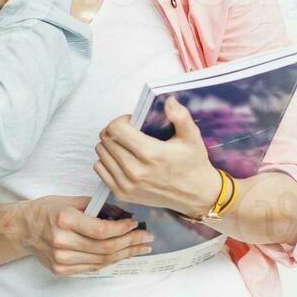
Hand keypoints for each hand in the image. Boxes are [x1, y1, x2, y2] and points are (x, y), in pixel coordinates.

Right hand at [14, 195, 152, 275]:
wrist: (22, 228)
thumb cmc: (47, 211)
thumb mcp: (70, 201)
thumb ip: (97, 207)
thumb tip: (124, 214)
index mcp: (64, 220)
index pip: (102, 230)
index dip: (123, 229)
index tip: (135, 224)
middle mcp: (62, 242)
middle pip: (106, 247)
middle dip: (131, 243)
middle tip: (147, 238)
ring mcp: (61, 259)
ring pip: (102, 260)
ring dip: (125, 254)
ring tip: (140, 248)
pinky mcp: (61, 269)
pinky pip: (93, 267)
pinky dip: (109, 260)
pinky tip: (121, 254)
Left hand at [94, 96, 221, 215]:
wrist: (196, 195)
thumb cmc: (192, 163)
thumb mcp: (192, 137)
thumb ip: (180, 116)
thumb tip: (168, 100)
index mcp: (150, 153)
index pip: (116, 129)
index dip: (121, 120)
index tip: (132, 122)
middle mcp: (135, 171)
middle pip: (106, 140)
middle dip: (115, 130)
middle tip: (129, 132)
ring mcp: (127, 184)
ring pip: (101, 153)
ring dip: (110, 145)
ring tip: (126, 145)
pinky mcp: (122, 194)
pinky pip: (100, 169)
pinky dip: (107, 160)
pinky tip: (122, 158)